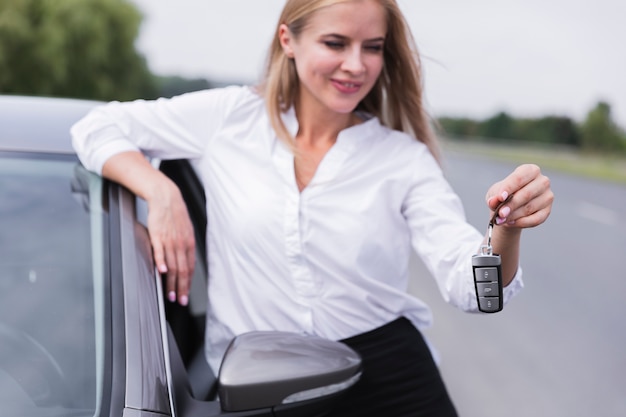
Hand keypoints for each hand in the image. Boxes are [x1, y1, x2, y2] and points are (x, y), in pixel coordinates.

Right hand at [146, 182, 195, 305]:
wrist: (166, 197)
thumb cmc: (174, 215)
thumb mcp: (185, 231)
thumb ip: (185, 248)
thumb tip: (185, 263)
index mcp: (188, 244)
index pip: (190, 268)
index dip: (188, 284)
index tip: (186, 296)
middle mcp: (181, 244)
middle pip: (182, 270)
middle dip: (181, 288)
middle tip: (180, 301)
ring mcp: (170, 240)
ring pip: (172, 265)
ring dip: (171, 282)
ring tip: (170, 294)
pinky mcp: (158, 235)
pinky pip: (160, 251)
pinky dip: (161, 262)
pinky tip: (161, 272)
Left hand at [486, 164, 552, 228]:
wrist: (510, 208)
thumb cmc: (504, 195)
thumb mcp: (495, 193)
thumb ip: (494, 197)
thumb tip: (493, 202)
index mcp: (530, 170)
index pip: (519, 178)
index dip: (509, 187)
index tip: (500, 197)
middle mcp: (542, 181)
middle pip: (526, 194)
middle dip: (511, 205)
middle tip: (500, 214)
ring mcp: (547, 196)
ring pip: (530, 207)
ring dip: (514, 216)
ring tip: (501, 220)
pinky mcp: (547, 211)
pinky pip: (536, 219)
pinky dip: (521, 223)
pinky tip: (510, 223)